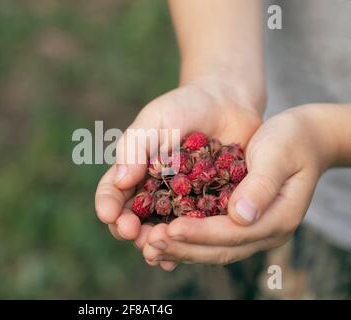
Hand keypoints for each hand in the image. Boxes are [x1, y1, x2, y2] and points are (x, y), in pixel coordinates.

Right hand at [95, 77, 262, 270]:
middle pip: (132, 219)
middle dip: (128, 229)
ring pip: (159, 231)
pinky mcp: (204, 209)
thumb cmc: (184, 107)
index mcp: (133, 171)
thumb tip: (120, 181)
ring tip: (154, 249)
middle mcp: (152, 191)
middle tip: (132, 233)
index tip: (109, 214)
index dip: (107, 205)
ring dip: (153, 243)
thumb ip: (135, 147)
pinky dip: (182, 246)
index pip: (111, 193)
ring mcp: (177, 203)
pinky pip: (190, 231)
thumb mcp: (154, 120)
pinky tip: (178, 258)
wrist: (227, 103)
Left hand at [144, 104, 333, 265]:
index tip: (171, 228)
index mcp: (278, 218)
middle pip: (221, 249)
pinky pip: (211, 238)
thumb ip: (262, 184)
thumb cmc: (291, 140)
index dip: (201, 233)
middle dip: (184, 247)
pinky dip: (187, 240)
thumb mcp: (279, 154)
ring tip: (149, 246)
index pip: (234, 233)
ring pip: (213, 249)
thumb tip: (241, 216)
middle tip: (150, 243)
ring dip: (181, 249)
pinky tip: (163, 237)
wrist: (302, 139)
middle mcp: (265, 232)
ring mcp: (252, 230)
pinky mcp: (239, 223)